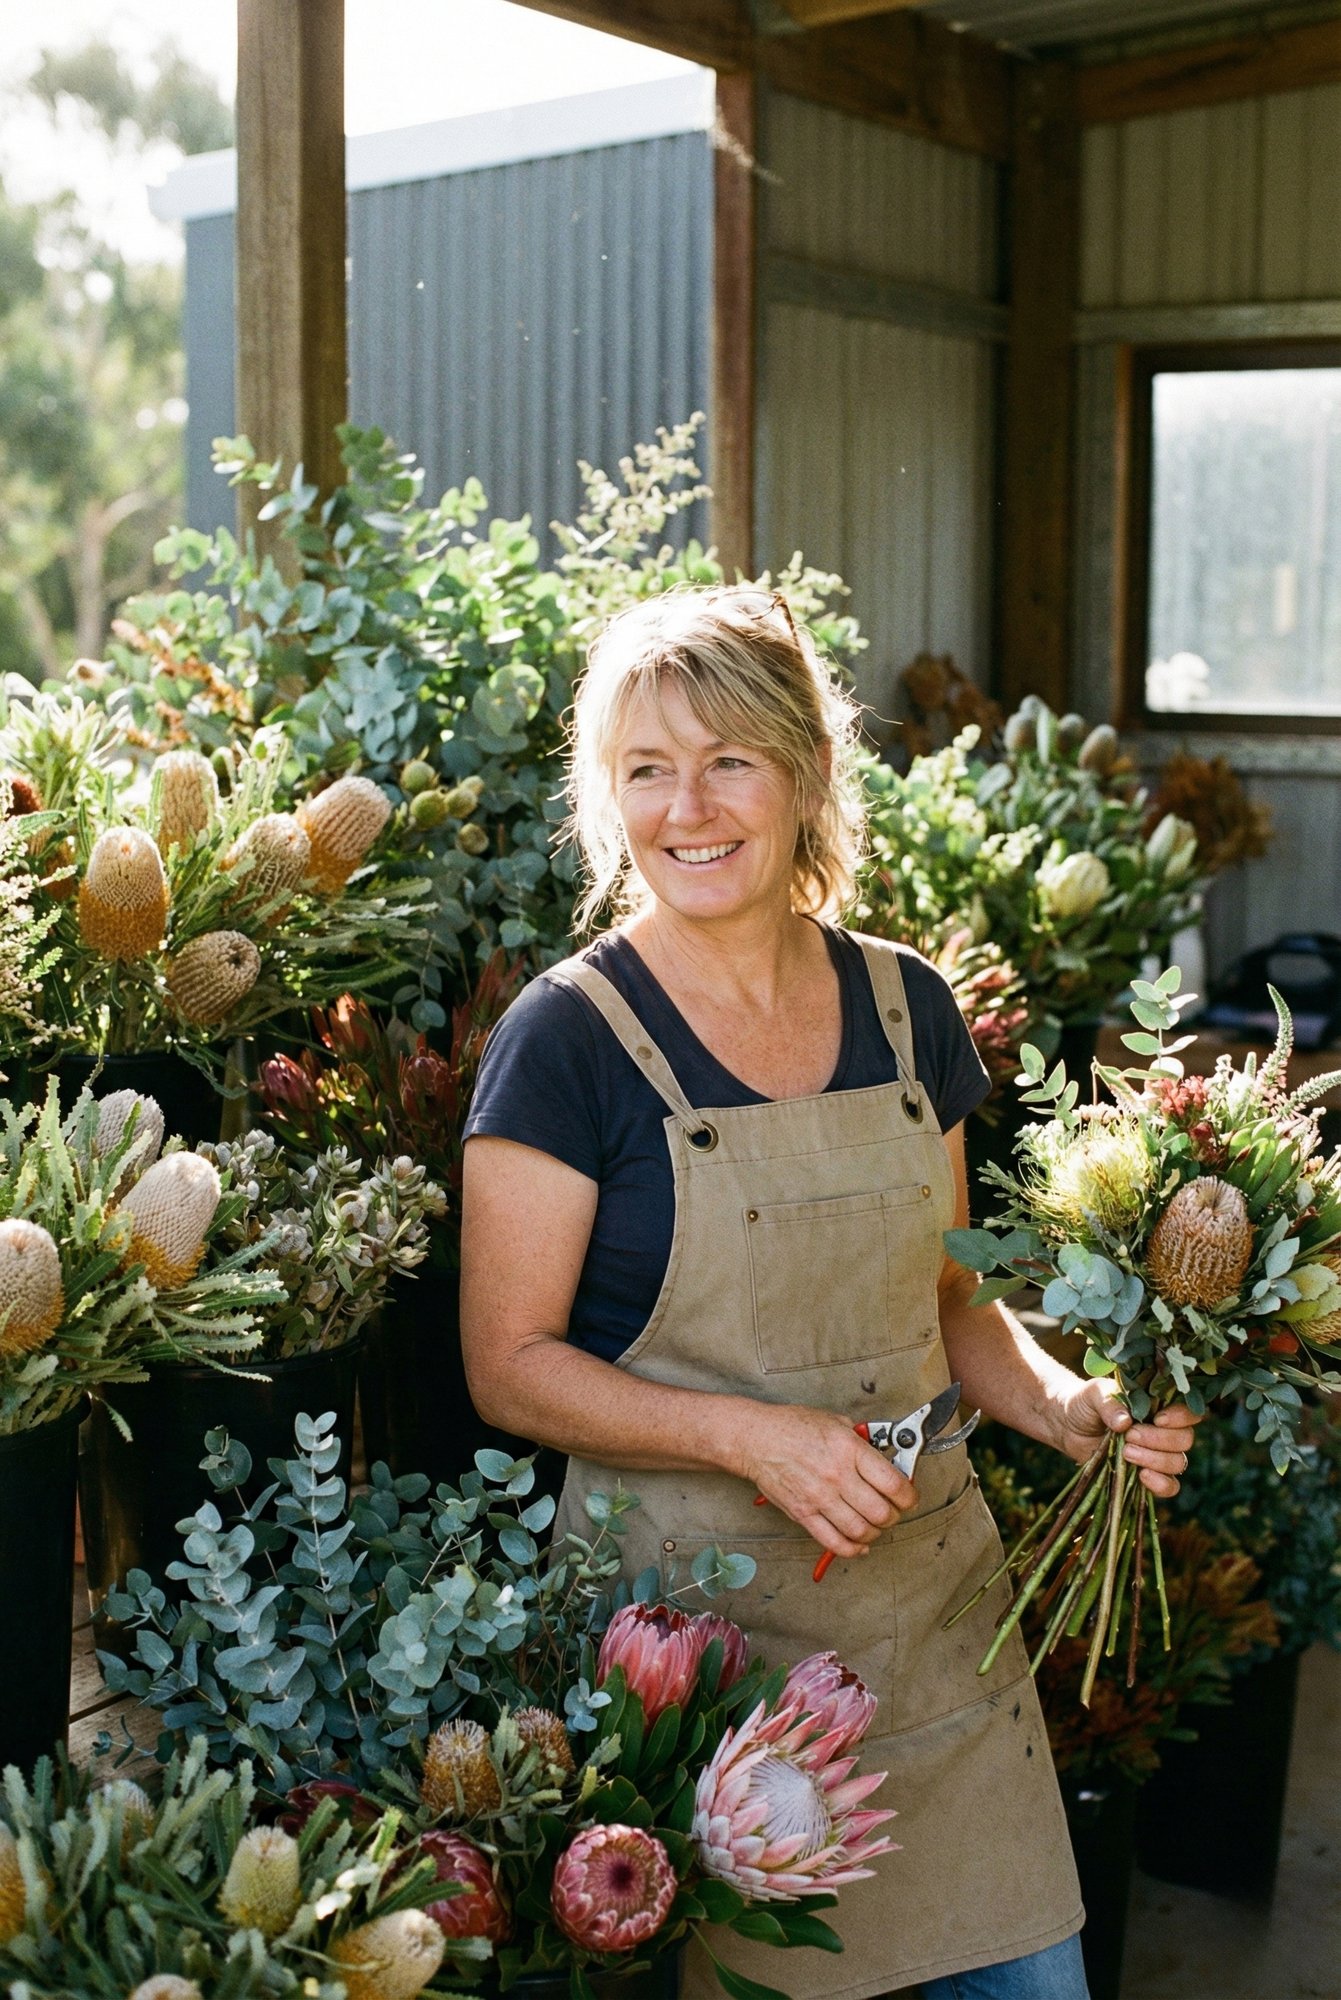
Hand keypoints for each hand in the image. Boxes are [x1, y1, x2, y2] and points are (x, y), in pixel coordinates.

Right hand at [736, 1402, 917, 1559]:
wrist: (757, 1439)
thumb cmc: (793, 1427)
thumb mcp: (836, 1422)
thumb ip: (863, 1443)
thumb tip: (886, 1460)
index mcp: (849, 1450)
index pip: (893, 1484)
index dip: (909, 1496)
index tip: (909, 1496)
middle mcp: (837, 1476)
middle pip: (881, 1513)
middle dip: (894, 1516)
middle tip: (894, 1511)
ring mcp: (819, 1498)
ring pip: (861, 1531)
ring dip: (875, 1533)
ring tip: (875, 1525)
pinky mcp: (804, 1514)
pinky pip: (834, 1542)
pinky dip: (852, 1549)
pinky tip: (859, 1544)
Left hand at [1057, 1381, 1203, 1497]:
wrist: (1068, 1426)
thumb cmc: (1086, 1403)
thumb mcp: (1094, 1394)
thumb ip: (1109, 1402)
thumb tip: (1124, 1422)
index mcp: (1159, 1406)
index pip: (1189, 1412)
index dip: (1180, 1418)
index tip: (1157, 1419)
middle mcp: (1165, 1431)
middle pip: (1184, 1440)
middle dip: (1158, 1440)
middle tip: (1129, 1436)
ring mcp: (1158, 1455)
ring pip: (1178, 1463)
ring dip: (1154, 1460)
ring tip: (1125, 1452)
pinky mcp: (1148, 1476)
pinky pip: (1169, 1486)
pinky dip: (1160, 1484)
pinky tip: (1141, 1476)